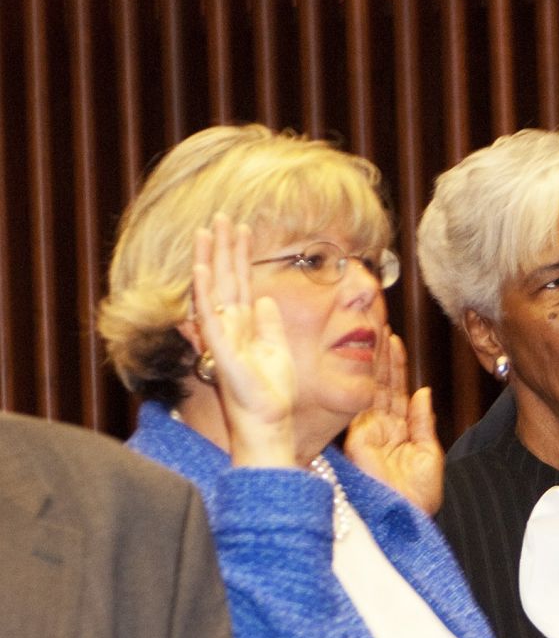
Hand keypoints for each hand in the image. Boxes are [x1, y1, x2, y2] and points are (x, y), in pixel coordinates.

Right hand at [192, 214, 296, 466]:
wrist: (269, 421)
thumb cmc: (272, 392)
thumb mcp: (278, 350)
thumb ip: (270, 324)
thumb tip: (267, 300)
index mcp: (245, 326)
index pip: (240, 282)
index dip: (241, 255)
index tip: (243, 228)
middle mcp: (231, 327)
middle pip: (226, 279)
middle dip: (224, 247)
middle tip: (221, 216)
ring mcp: (223, 337)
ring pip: (214, 290)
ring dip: (211, 260)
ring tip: (207, 231)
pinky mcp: (222, 350)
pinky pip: (210, 317)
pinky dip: (205, 292)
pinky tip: (202, 269)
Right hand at [345, 328, 444, 514]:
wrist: (405, 519)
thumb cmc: (418, 498)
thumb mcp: (429, 454)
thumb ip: (423, 422)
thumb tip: (423, 391)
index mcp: (400, 433)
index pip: (397, 393)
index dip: (397, 368)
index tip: (395, 341)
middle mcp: (380, 429)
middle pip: (381, 385)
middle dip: (381, 356)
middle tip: (379, 325)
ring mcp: (366, 432)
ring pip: (370, 389)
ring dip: (373, 360)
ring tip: (375, 331)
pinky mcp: (356, 438)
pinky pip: (363, 404)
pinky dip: (366, 381)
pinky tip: (367, 358)